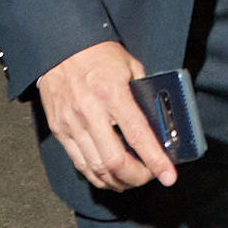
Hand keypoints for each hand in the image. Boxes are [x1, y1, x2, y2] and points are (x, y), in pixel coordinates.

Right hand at [35, 41, 176, 191]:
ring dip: (117, 181)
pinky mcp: (60, 130)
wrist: (60, 47)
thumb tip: (159, 119)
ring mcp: (72, 124)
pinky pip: (78, 162)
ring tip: (132, 180)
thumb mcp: (130, 66)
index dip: (155, 160)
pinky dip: (96, 175)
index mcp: (112, 94)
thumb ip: (143, 93)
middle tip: (150, 177)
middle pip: (115, 160)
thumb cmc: (98, 54)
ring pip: (96, 168)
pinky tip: (109, 176)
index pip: (138, 136)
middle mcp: (90, 112)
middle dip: (136, 177)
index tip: (168, 175)